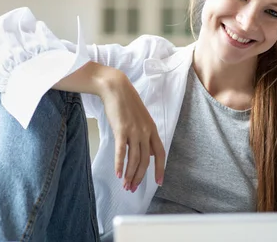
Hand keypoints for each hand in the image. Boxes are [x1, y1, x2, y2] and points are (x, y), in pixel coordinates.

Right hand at [96, 68, 165, 191]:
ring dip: (130, 175)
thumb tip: (148, 153)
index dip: (160, 169)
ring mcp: (134, 131)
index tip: (159, 182)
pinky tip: (118, 174)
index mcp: (152, 129)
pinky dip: (119, 165)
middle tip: (133, 188)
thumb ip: (145, 135)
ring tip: (125, 185)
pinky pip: (121, 152)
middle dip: (140, 177)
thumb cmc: (127, 104)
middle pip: (146, 160)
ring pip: (134, 159)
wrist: (116, 88)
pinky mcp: (121, 130)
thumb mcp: (142, 119)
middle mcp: (145, 131)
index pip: (160, 153)